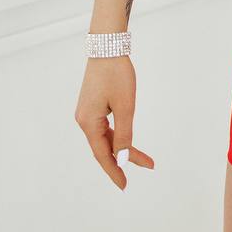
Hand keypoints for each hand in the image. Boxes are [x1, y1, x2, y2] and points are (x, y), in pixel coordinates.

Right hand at [75, 56, 154, 189]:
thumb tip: (122, 158)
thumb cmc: (116, 74)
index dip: (114, 171)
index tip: (124, 186)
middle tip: (147, 166)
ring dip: (123, 147)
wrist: (107, 45)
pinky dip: (117, 135)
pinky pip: (105, 127)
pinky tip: (127, 141)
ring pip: (106, 137)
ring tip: (144, 158)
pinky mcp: (92, 104)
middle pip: (104, 147)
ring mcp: (87, 112)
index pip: (102, 155)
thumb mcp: (125, 106)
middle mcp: (84, 120)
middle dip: (125, 159)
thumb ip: (123, 134)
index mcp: (88, 122)